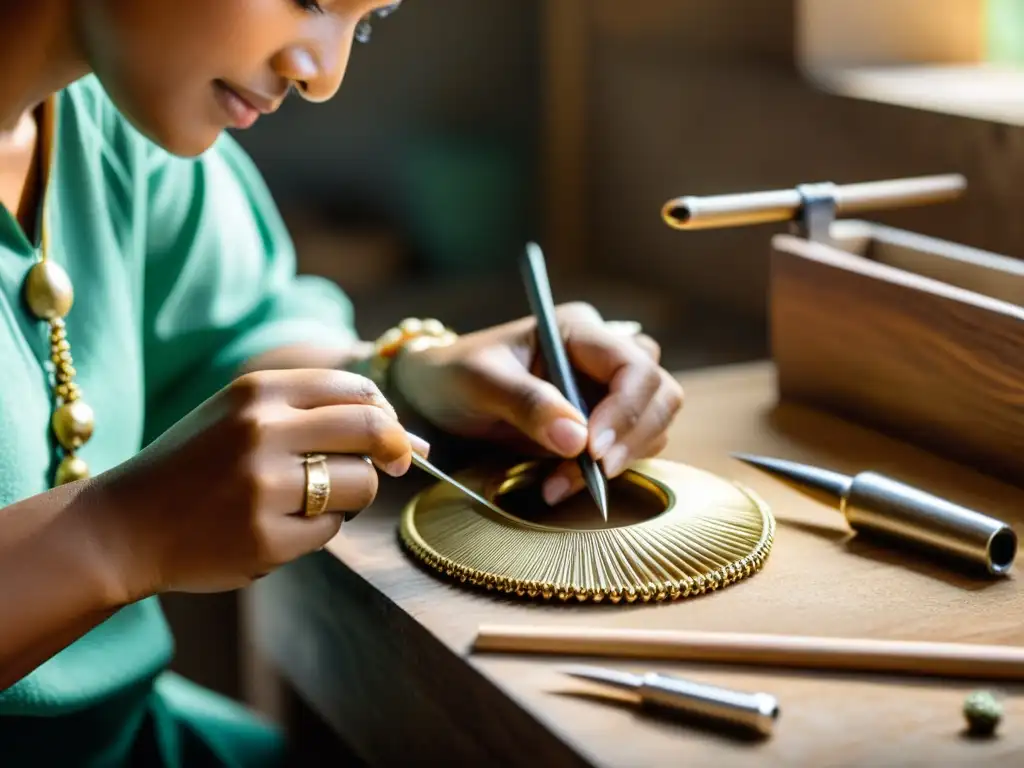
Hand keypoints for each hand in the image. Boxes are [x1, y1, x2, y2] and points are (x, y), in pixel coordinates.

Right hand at [93, 369, 425, 598]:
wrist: (124, 525)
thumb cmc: (197, 465)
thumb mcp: (242, 415)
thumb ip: (317, 415)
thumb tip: (413, 441)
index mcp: (258, 391)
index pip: (357, 390)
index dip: (388, 415)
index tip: (393, 437)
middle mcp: (262, 431)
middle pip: (372, 430)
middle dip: (395, 449)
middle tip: (394, 465)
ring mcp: (264, 486)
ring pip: (360, 485)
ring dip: (352, 496)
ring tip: (311, 500)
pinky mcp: (265, 536)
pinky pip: (331, 531)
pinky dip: (319, 531)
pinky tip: (278, 527)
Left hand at [391, 302, 683, 505]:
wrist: (436, 393)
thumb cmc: (456, 374)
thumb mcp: (481, 383)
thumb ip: (527, 404)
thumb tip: (577, 440)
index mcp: (578, 330)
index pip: (634, 364)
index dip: (627, 408)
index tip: (594, 449)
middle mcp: (602, 355)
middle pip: (660, 391)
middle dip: (634, 435)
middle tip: (595, 470)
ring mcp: (605, 390)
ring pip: (652, 423)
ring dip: (620, 460)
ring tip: (561, 483)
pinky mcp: (599, 423)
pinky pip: (626, 448)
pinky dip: (603, 473)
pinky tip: (559, 485)